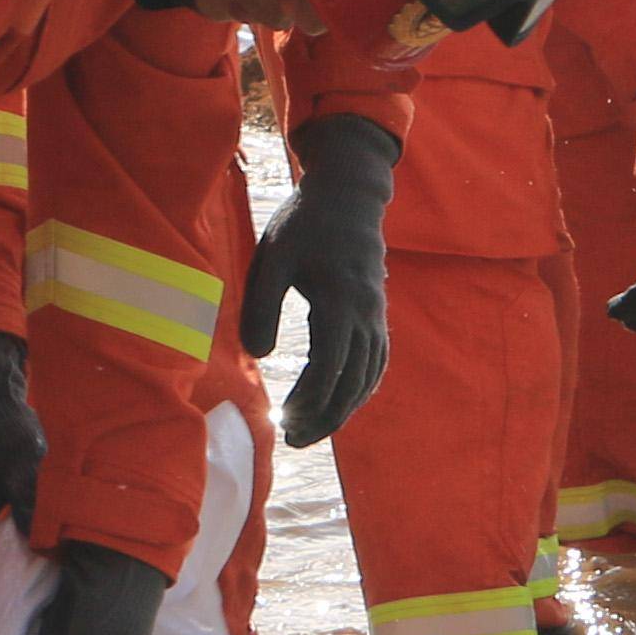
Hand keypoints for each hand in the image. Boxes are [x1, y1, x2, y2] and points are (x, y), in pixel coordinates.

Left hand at [240, 113, 401, 446]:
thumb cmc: (304, 223)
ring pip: (368, 378)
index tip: (284, 417)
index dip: (310, 397)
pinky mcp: (377, 314)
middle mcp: (366, 313)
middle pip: (353, 381)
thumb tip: (258, 355)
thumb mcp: (273, 256)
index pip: (331, 364)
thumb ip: (262, 304)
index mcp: (340, 299)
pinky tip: (340, 405)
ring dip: (342, 409)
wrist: (349, 195)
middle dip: (325, 416)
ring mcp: (376, 315)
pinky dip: (360, 390)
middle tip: (292, 439)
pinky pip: (377, 363)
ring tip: (309, 432)